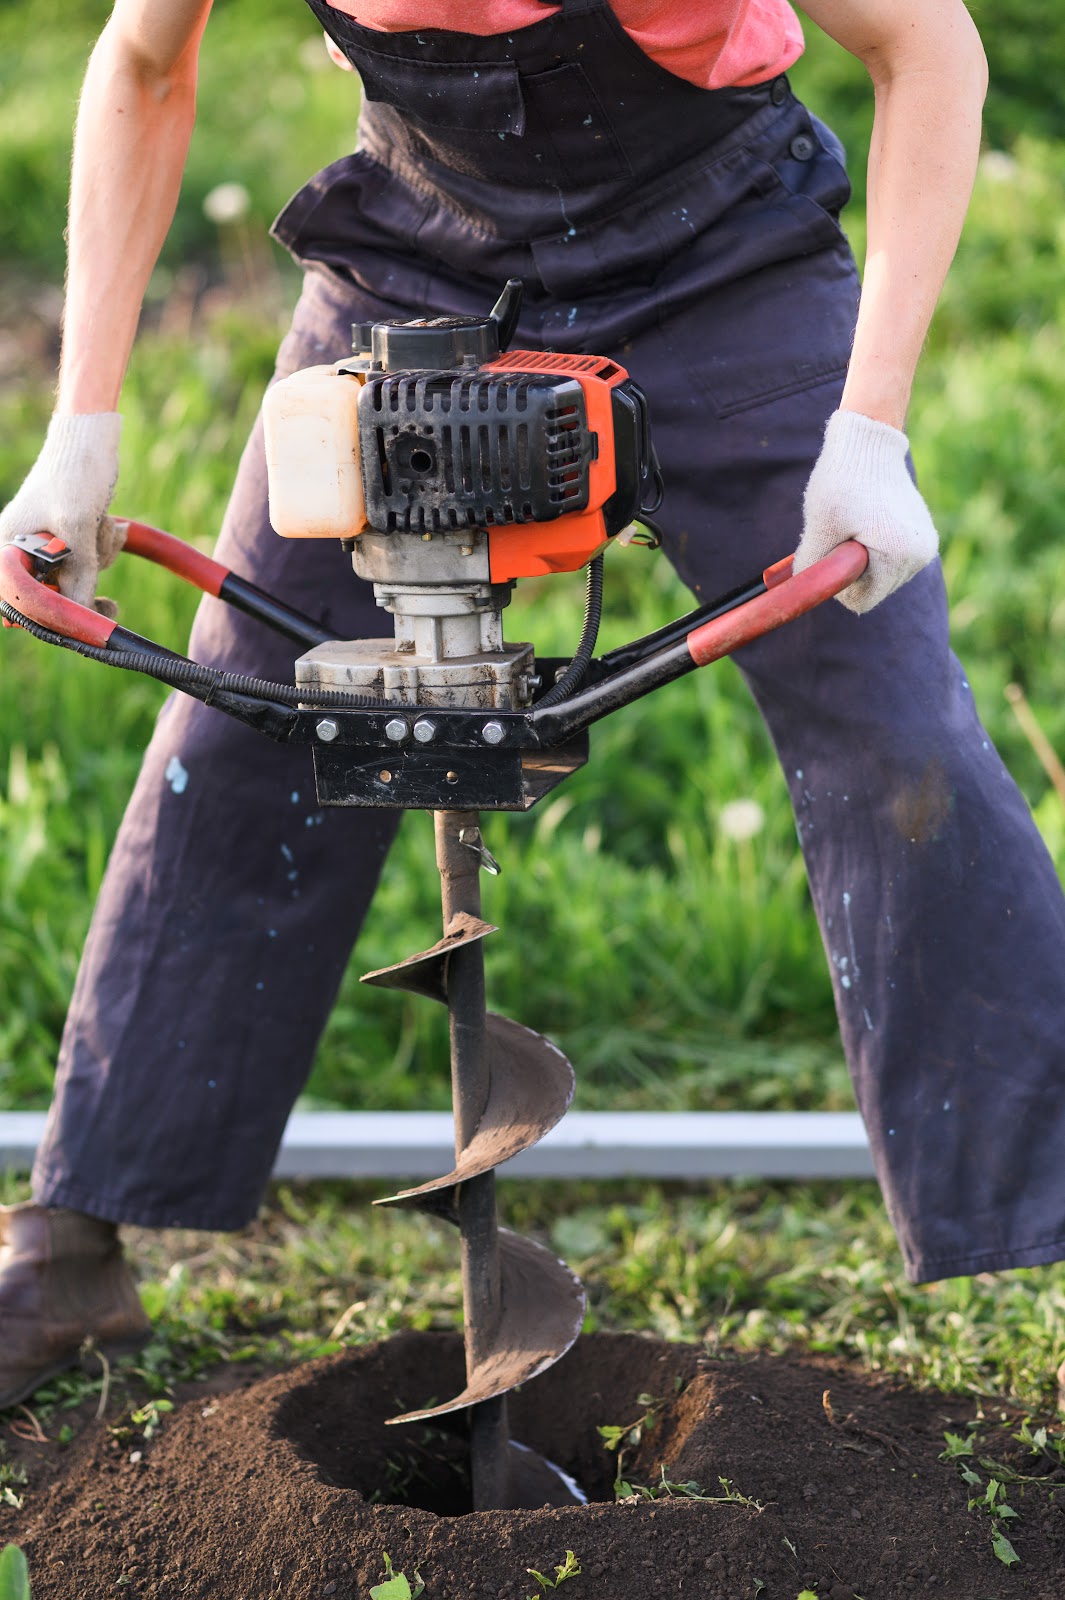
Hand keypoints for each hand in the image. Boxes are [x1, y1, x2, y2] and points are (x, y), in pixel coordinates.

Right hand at [0, 413, 123, 613]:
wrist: (90, 440)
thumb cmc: (74, 475)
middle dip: (85, 575)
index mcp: (6, 546)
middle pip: (56, 593)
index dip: (52, 613)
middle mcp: (22, 549)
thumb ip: (78, 575)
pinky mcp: (70, 540)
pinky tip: (111, 524)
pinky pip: (91, 563)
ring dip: (100, 556)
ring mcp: (47, 546)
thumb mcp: (77, 528)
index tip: (83, 615)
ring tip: (102, 523)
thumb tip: (83, 619)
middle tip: (101, 568)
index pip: (21, 600)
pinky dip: (104, 548)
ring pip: (79, 579)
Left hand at [794, 409, 938, 614]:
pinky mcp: (923, 535)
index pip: (861, 601)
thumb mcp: (819, 526)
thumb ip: (812, 566)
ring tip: (857, 522)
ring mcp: (925, 546)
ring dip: (862, 558)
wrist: (868, 442)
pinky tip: (869, 519)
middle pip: (873, 590)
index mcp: (900, 556)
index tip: (832, 553)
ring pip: (881, 576)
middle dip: (851, 570)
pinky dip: (874, 547)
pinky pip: (891, 559)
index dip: (838, 585)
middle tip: (843, 532)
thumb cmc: (842, 480)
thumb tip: (803, 593)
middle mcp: (921, 555)